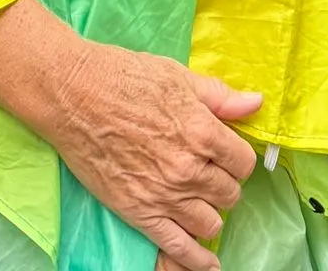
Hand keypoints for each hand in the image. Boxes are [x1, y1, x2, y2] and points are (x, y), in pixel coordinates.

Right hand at [0, 0, 260, 270]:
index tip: (225, 153)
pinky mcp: (140, 213)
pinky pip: (180, 248)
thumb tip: (256, 104)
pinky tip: (208, 263)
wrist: (72, 93)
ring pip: (211, 224)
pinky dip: (198, 261)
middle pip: (230, 194)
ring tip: (197, 199)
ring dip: (209, 212)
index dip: (236, 157)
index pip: (243, 163)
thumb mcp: (176, 75)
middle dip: (223, 182)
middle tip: (206, 171)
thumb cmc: (123, 76)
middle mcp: (189, 168)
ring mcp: (165, 195)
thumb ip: (219, 96)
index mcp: (202, 131)